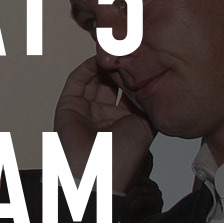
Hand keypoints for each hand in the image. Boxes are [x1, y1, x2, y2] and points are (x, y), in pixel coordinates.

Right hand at [54, 56, 154, 192]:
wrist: (97, 172)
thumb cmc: (123, 156)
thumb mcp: (146, 126)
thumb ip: (148, 104)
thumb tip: (154, 83)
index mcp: (123, 122)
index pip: (128, 91)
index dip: (135, 76)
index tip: (143, 58)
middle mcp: (104, 114)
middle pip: (111, 83)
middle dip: (119, 67)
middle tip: (127, 50)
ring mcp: (86, 109)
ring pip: (94, 79)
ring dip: (104, 64)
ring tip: (114, 50)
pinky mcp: (69, 104)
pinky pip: (77, 81)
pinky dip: (87, 68)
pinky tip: (98, 58)